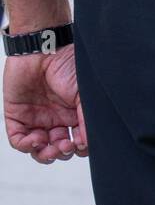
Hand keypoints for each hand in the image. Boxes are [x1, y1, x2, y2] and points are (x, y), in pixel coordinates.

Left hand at [4, 44, 87, 162]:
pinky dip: (26, 145)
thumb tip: (88, 144)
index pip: (78, 143)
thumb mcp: (85, 96)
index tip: (81, 144)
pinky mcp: (17, 116)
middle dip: (62, 153)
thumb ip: (87, 120)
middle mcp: (56, 120)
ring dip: (44, 154)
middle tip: (65, 146)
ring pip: (38, 149)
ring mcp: (36, 119)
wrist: (44, 50)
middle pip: (59, 149)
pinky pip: (18, 140)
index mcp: (74, 116)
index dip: (80, 149)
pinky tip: (36, 139)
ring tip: (49, 147)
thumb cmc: (69, 67)